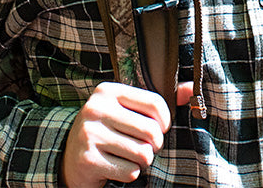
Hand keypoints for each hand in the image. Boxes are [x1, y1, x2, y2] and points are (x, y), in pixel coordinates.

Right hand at [61, 81, 195, 187]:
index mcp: (108, 91)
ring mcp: (90, 134)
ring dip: (142, 161)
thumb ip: (157, 102)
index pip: (154, 103)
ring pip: (142, 153)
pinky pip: (129, 171)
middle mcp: (97, 108)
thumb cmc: (107, 130)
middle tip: (145, 146)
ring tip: (130, 155)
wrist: (70, 158)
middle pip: (151, 131)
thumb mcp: (126, 110)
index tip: (160, 128)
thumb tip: (192, 89)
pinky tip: (117, 166)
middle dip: (154, 145)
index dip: (165, 121)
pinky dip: (130, 173)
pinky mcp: (89, 159)